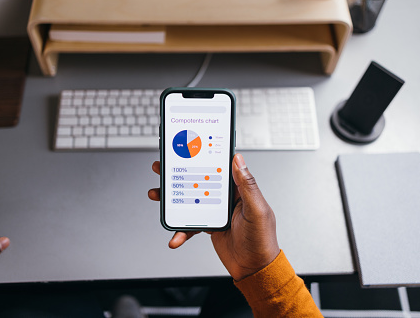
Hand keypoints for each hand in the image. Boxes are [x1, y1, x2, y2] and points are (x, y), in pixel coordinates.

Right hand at [148, 154, 279, 280]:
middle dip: (179, 174)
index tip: (186, 150)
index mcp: (239, 190)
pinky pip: (191, 224)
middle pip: (199, 181)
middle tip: (162, 168)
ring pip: (190, 201)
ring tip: (157, 194)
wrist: (254, 269)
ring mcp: (216, 212)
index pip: (219, 168)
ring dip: (172, 199)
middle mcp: (226, 198)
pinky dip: (181, 230)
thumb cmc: (262, 240)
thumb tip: (239, 160)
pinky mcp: (209, 226)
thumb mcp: (257, 211)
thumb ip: (248, 186)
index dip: (202, 158)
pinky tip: (175, 236)